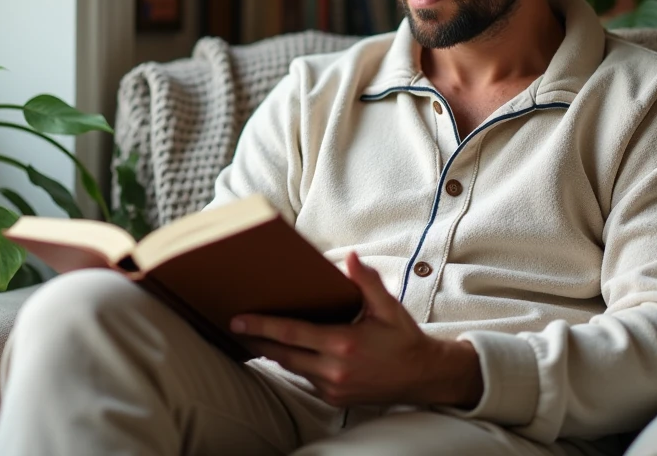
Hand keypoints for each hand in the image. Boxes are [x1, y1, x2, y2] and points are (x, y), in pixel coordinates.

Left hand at [230, 252, 482, 407]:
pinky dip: (294, 365)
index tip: (238, 320)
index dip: (262, 327)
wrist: (422, 376)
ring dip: (273, 354)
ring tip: (252, 338)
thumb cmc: (403, 338)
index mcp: (344, 344)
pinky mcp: (335, 398)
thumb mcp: (389, 307)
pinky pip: (306, 379)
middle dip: (256, 341)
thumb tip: (350, 258)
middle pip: (283, 355)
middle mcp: (335, 370)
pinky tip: (284, 352)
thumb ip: (367, 282)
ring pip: (292, 369)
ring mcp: (333, 387)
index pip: (293, 334)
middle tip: (234, 328)